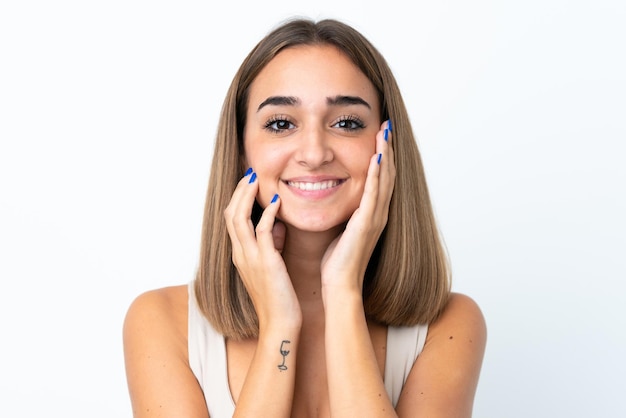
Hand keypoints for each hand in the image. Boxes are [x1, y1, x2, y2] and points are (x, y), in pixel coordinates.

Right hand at [224, 171, 301, 329]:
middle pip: (230, 214)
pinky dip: (267, 213)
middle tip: (249, 173)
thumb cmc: (279, 297)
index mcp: (241, 255)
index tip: (248, 182)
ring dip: (247, 196)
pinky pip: (262, 231)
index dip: (238, 199)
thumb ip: (271, 245)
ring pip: (239, 219)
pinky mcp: (265, 262)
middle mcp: (241, 254)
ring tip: (255, 179)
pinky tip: (277, 201)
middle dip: (239, 191)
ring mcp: (250, 258)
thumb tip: (276, 226)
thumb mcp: (272, 266)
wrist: (280, 324)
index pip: (232, 220)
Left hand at [321, 120, 394, 294]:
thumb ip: (344, 212)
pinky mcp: (366, 224)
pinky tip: (376, 157)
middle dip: (387, 148)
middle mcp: (379, 214)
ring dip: (385, 154)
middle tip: (387, 125)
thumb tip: (332, 195)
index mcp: (373, 214)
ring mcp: (375, 218)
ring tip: (384, 132)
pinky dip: (375, 174)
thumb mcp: (342, 230)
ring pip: (383, 179)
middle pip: (387, 174)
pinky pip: (373, 194)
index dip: (382, 156)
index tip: (380, 135)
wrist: (340, 285)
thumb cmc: (338, 262)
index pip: (380, 178)